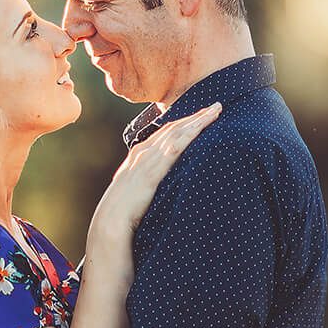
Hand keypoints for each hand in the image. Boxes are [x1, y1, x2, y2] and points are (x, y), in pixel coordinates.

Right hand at [88, 102, 221, 251]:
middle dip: (195, 116)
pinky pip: (176, 146)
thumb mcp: (135, 191)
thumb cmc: (123, 211)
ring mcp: (148, 158)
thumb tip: (157, 187)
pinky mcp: (154, 169)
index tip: (200, 117)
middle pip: (174, 127)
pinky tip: (204, 125)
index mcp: (138, 155)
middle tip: (216, 106)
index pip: (165, 133)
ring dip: (198, 119)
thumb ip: (147, 182)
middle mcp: (143, 152)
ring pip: (178, 132)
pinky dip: (191, 132)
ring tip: (217, 110)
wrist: (111, 220)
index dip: (183, 123)